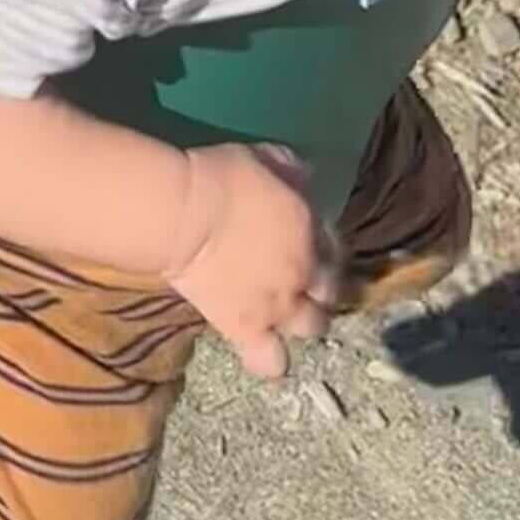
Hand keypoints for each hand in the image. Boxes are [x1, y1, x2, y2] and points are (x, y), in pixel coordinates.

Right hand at [165, 142, 340, 380]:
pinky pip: (271, 362)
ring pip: (314, 327)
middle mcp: (304, 273)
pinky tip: (263, 350)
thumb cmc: (220, 176)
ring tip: (285, 313)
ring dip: (305, 320)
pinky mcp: (249, 330)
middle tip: (299, 279)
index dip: (323, 244)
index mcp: (309, 229)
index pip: (333, 244)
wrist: (185, 215)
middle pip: (331, 290)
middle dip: (321, 286)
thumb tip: (306, 178)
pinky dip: (271, 360)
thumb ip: (291, 172)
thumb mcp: (264, 157)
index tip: (307, 240)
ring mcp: (279, 307)